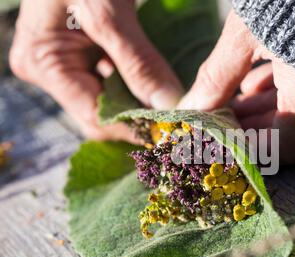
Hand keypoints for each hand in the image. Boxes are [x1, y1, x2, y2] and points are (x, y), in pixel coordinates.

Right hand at [10, 0, 183, 141]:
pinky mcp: (80, 52)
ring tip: (171, 105)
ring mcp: (63, 62)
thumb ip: (138, 62)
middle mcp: (48, 70)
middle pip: (100, 112)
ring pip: (108, 99)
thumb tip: (169, 106)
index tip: (171, 130)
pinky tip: (158, 86)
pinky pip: (110, 80)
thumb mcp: (108, 12)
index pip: (94, 116)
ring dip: (140, 103)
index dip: (134, 127)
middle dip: (138, 117)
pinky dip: (135, 85)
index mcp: (43, 63)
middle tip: (175, 121)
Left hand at [179, 12, 294, 162]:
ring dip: (261, 112)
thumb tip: (190, 107)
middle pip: (288, 132)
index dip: (248, 150)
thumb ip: (217, 76)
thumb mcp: (246, 33)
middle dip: (248, 129)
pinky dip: (280, 93)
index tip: (219, 142)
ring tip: (229, 101)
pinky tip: (253, 81)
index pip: (281, 148)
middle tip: (217, 119)